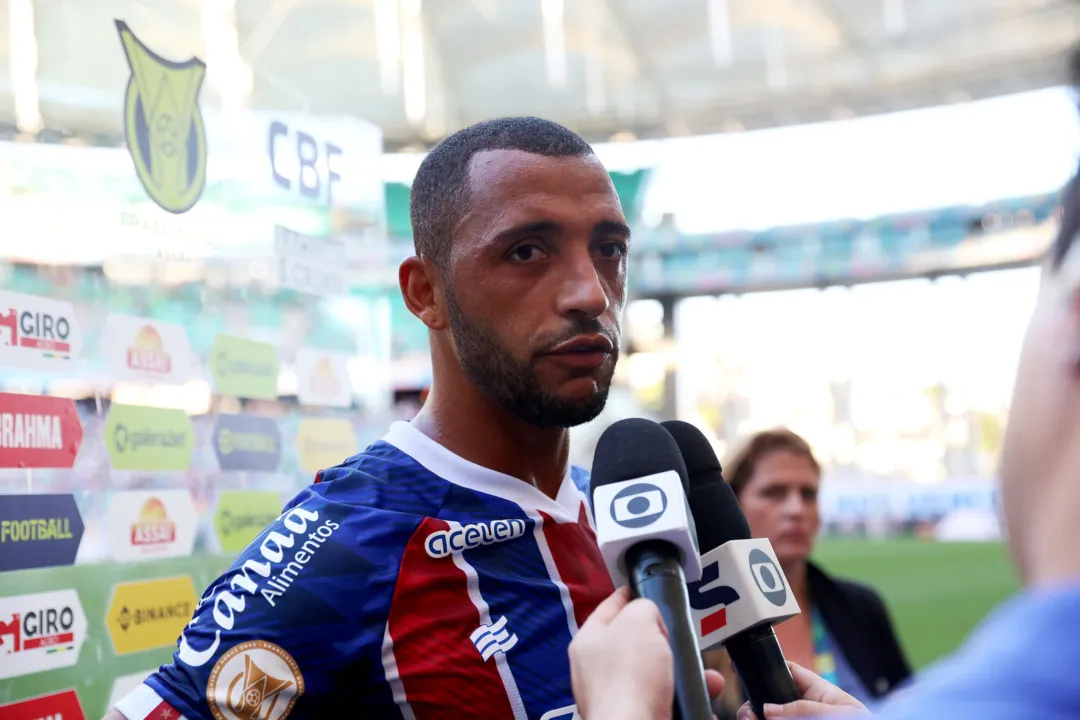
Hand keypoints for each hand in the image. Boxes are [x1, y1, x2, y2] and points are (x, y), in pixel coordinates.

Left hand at [570, 586, 724, 719]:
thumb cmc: (630, 676)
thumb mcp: (639, 619)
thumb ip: (644, 608)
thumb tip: (651, 619)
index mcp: (589, 640)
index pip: (610, 607)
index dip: (631, 594)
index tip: (647, 588)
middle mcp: (597, 669)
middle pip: (636, 643)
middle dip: (666, 641)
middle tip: (681, 639)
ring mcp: (615, 696)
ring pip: (656, 675)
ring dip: (684, 673)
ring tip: (708, 676)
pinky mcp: (634, 715)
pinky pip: (665, 700)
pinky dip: (685, 697)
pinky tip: (701, 695)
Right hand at [736, 662, 869, 718]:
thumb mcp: (837, 712)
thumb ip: (803, 708)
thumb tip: (768, 708)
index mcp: (817, 691)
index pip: (786, 671)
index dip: (765, 667)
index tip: (742, 667)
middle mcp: (803, 707)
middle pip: (769, 700)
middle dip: (753, 704)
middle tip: (748, 715)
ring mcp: (798, 719)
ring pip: (767, 715)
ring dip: (754, 716)